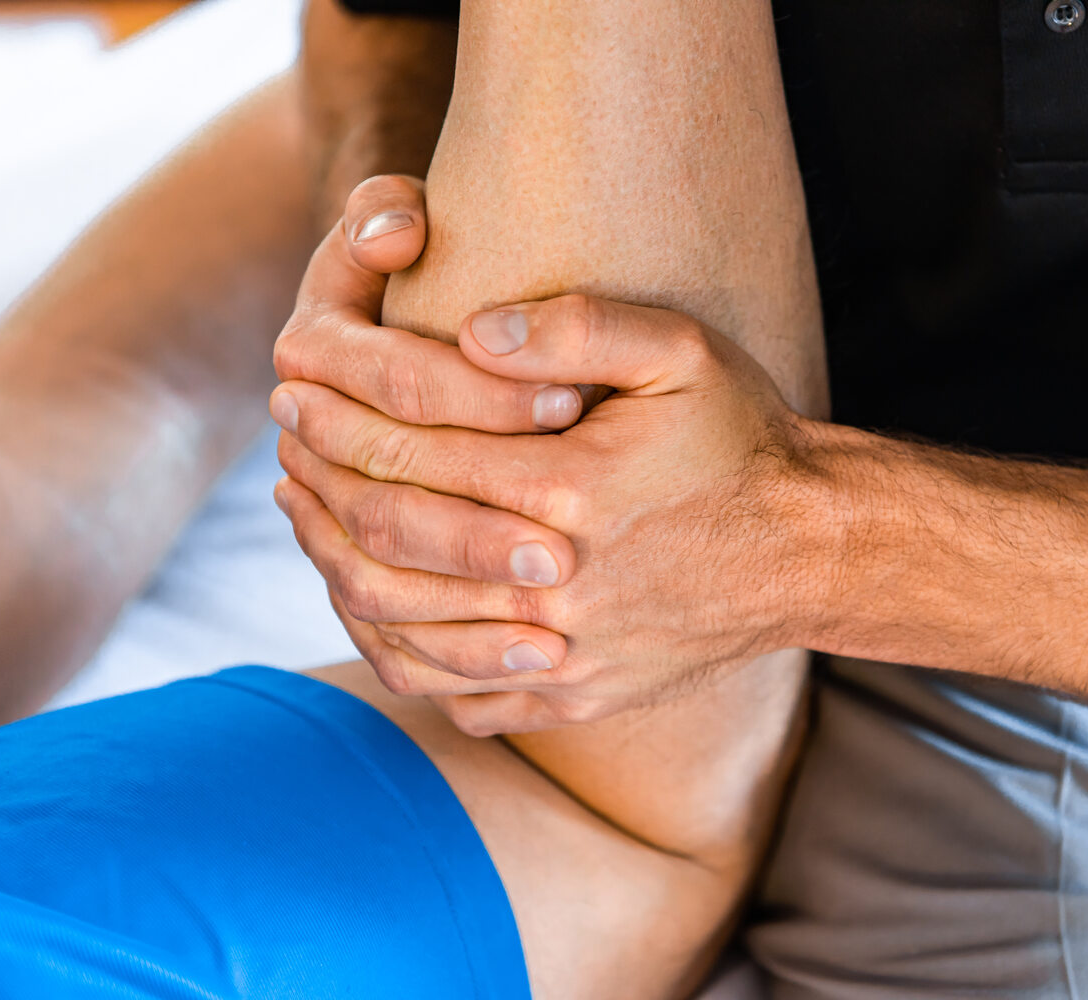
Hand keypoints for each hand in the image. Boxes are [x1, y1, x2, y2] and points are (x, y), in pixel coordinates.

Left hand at [274, 287, 831, 734]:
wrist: (804, 553)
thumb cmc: (738, 442)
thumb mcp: (683, 352)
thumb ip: (577, 325)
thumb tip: (470, 331)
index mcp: (567, 491)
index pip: (407, 451)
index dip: (335, 414)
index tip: (294, 385)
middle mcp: (553, 586)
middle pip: (385, 537)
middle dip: (316, 477)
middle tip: (283, 437)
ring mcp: (558, 655)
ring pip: (399, 624)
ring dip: (332, 562)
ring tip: (304, 512)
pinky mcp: (568, 697)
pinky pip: (447, 690)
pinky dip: (389, 647)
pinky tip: (367, 603)